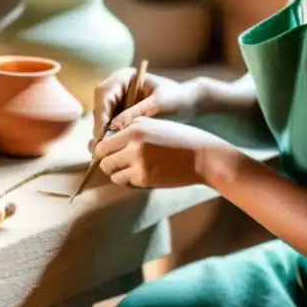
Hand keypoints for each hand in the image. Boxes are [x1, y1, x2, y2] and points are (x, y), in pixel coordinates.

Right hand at [93, 69, 204, 145]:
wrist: (188, 104)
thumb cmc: (176, 99)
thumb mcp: (158, 105)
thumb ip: (136, 113)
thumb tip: (113, 126)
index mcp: (124, 76)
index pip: (104, 93)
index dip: (101, 114)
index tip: (103, 134)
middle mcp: (116, 87)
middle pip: (99, 106)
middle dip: (99, 127)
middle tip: (101, 148)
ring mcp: (117, 100)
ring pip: (101, 117)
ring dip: (101, 134)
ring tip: (104, 152)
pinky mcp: (120, 113)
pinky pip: (109, 125)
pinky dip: (109, 137)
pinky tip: (112, 151)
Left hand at [95, 117, 233, 189]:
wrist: (204, 157)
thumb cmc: (181, 139)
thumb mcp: (155, 124)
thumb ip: (131, 129)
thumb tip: (107, 139)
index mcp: (135, 127)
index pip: (103, 141)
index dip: (101, 148)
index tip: (106, 152)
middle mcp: (133, 144)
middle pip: (103, 158)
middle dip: (106, 161)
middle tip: (115, 162)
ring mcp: (138, 163)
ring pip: (111, 173)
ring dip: (116, 172)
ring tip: (128, 168)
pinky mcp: (145, 178)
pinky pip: (125, 182)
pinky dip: (128, 180)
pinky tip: (139, 174)